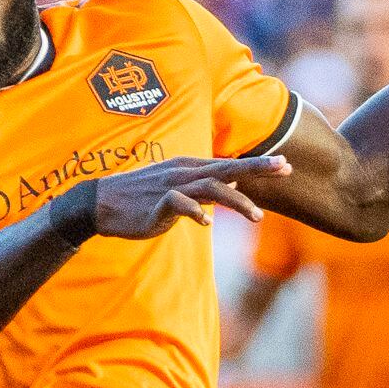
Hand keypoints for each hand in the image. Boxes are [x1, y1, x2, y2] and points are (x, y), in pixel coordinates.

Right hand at [64, 155, 289, 240]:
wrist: (102, 203)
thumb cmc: (142, 197)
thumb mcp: (179, 189)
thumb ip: (206, 186)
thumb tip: (234, 185)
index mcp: (191, 168)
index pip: (231, 164)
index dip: (258, 164)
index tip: (286, 165)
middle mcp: (185, 172)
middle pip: (227, 168)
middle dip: (258, 168)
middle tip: (286, 169)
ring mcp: (171, 186)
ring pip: (210, 188)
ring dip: (236, 200)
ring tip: (257, 217)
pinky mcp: (157, 203)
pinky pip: (180, 205)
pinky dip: (195, 212)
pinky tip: (208, 223)